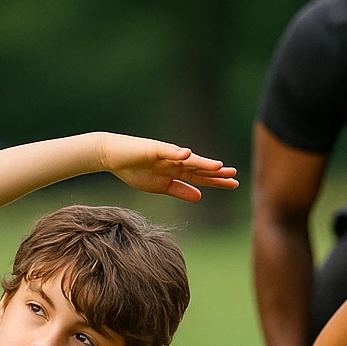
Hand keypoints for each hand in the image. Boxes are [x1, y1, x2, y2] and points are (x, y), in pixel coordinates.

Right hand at [99, 135, 239, 201]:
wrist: (112, 157)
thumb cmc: (135, 170)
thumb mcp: (161, 187)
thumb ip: (180, 190)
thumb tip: (200, 197)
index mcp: (177, 172)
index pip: (201, 177)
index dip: (217, 181)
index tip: (234, 184)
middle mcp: (175, 161)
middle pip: (199, 168)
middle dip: (215, 172)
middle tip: (234, 175)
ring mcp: (165, 154)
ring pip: (187, 159)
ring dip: (202, 162)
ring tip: (218, 166)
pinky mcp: (153, 148)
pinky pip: (166, 151)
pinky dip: (176, 152)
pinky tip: (188, 154)